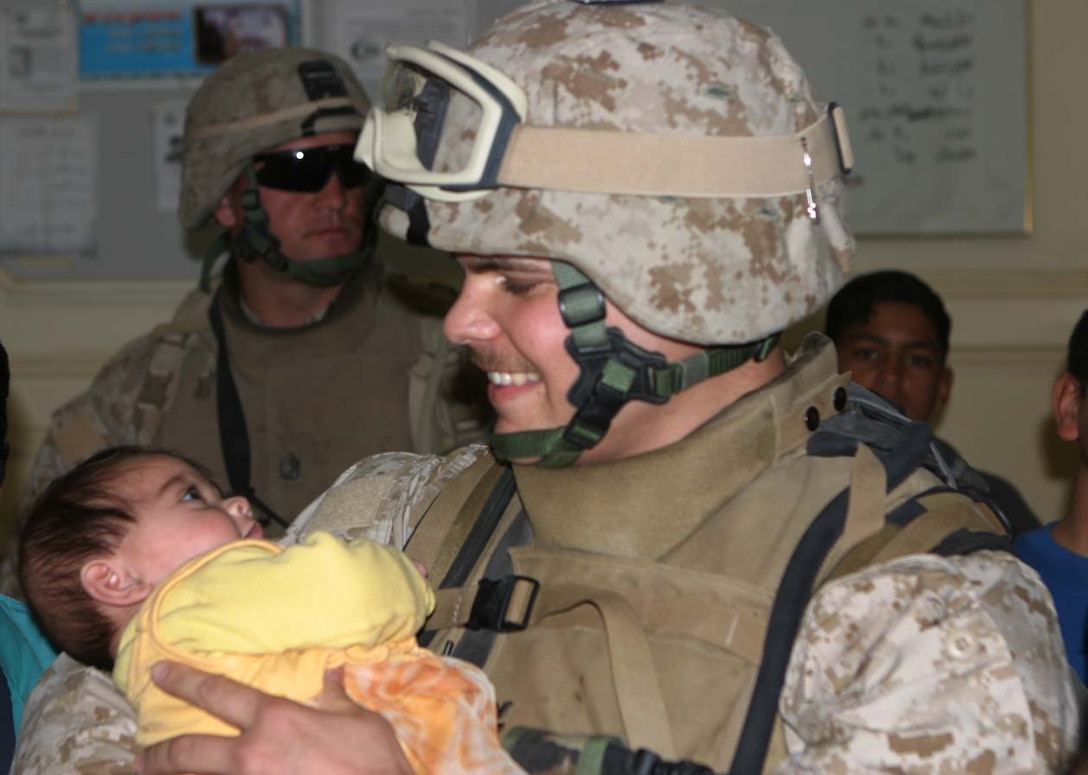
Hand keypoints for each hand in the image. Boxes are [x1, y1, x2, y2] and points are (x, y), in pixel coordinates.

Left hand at [135, 661, 413, 774]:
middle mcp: (251, 755)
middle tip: (142, 754)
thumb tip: (331, 672)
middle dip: (158, 754)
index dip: (185, 680)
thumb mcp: (359, 721)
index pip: (218, 693)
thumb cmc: (374, 763)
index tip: (160, 672)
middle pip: (188, 752)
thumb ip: (336, 697)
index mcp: (275, 720)